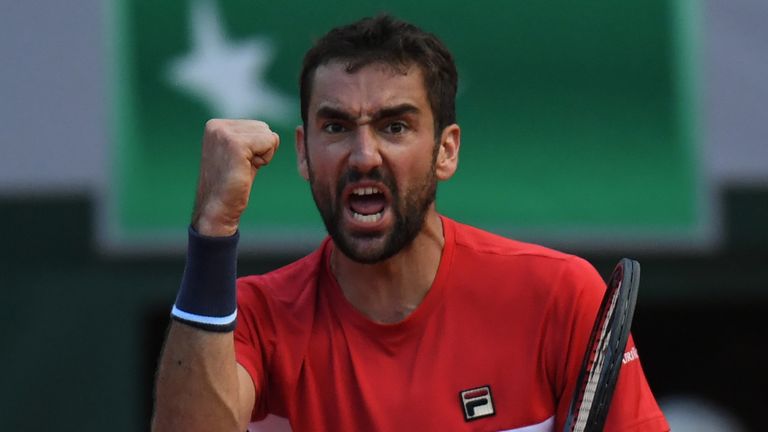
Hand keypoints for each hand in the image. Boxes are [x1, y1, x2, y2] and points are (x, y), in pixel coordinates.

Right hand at [192, 119, 279, 236]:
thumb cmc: (232, 185)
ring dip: (263, 155)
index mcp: (216, 125)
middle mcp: (217, 126)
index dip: (257, 149)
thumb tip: (274, 135)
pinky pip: (269, 142)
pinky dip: (265, 159)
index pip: (258, 126)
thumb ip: (252, 140)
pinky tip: (247, 170)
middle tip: (242, 168)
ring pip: (268, 135)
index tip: (239, 164)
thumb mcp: (241, 155)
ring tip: (243, 169)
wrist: (218, 209)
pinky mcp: (236, 143)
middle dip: (261, 150)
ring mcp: (225, 133)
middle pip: (264, 128)